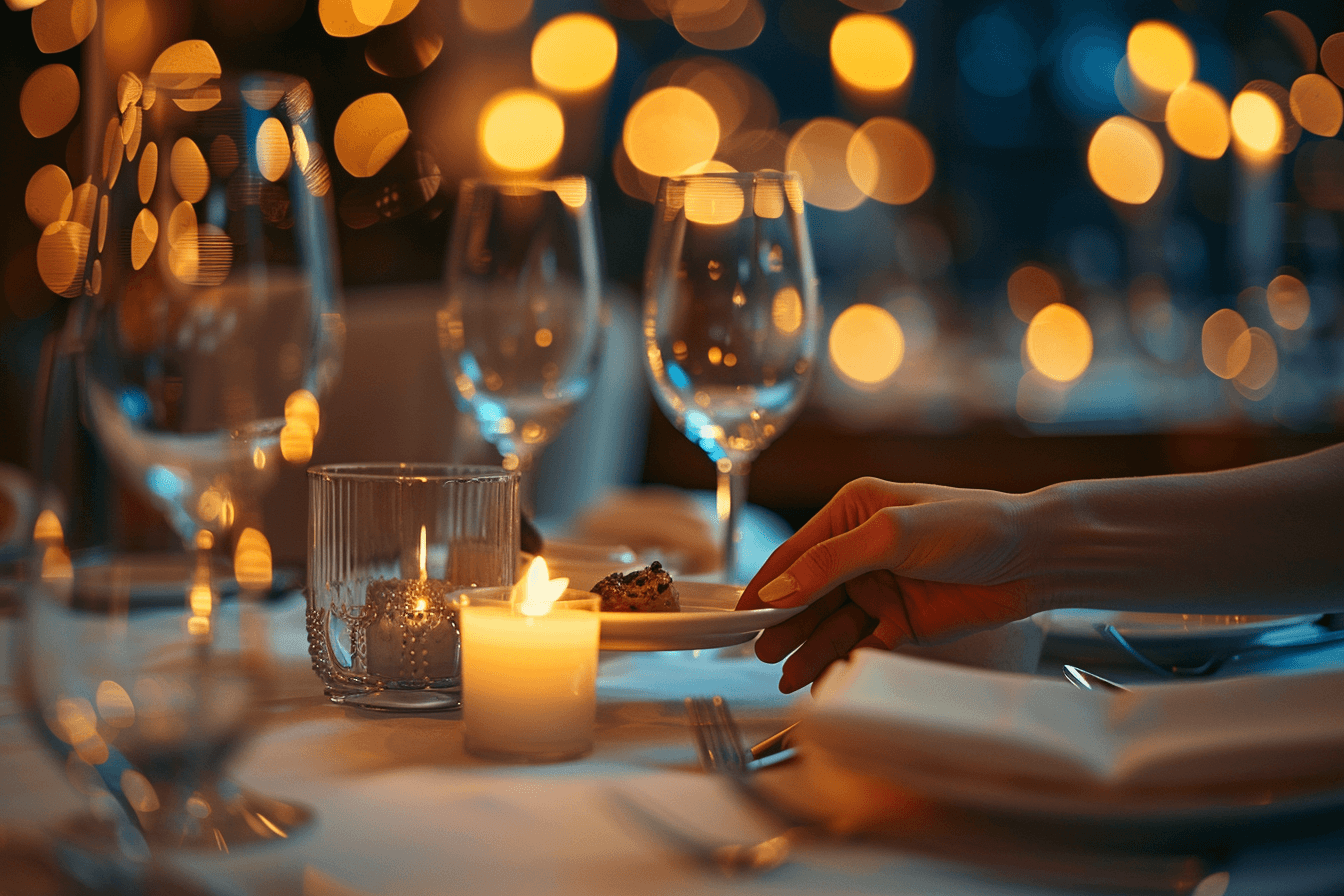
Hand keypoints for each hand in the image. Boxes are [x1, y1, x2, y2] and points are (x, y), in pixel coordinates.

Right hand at [737, 477, 1039, 692]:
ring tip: (784, 675)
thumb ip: (833, 562)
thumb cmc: (974, 525)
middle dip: (782, 624)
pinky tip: (820, 678)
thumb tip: (781, 589)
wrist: (1038, 558)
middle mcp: (860, 550)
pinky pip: (860, 644)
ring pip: (830, 624)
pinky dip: (839, 661)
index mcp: (852, 513)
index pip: (797, 554)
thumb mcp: (894, 534)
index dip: (766, 585)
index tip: (739, 614)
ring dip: (807, 648)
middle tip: (760, 653)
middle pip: (808, 594)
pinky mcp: (902, 621)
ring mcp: (880, 587)